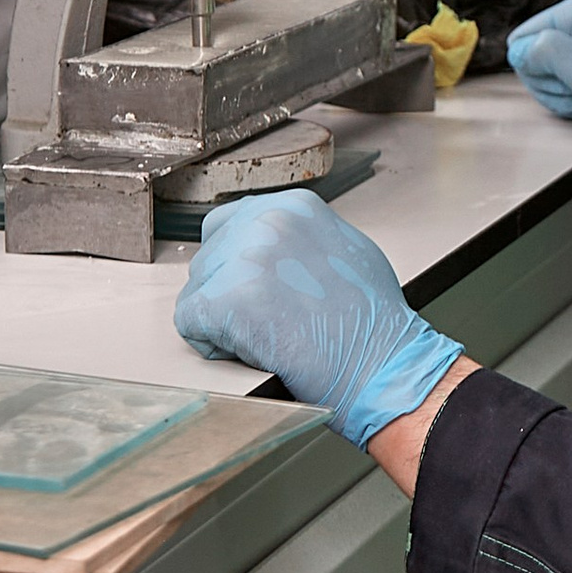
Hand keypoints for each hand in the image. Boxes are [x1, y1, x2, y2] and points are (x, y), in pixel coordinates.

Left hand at [175, 189, 464, 448]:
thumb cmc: (373, 322)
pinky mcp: (226, 300)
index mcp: (294, 207)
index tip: (258, 289)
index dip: (238, 264)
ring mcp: (244, 259)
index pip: (229, 224)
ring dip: (222, 319)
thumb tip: (269, 246)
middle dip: (230, 292)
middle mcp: (266, 222)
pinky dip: (214, 344)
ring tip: (269, 335)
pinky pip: (190, 323)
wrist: (382, 365)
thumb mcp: (345, 251)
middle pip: (210, 258)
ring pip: (198, 290)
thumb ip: (300, 240)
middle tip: (270, 320)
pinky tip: (253, 349)